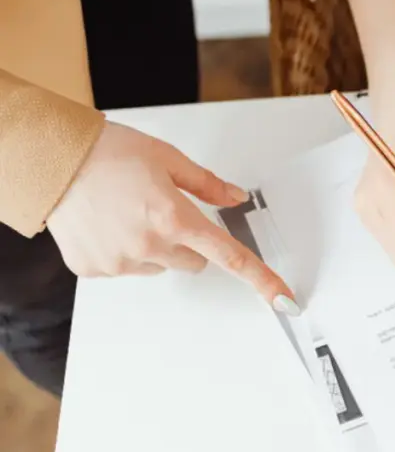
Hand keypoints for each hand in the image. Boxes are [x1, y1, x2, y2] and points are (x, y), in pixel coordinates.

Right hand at [46, 121, 298, 314]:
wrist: (54, 160)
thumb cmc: (109, 153)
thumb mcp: (168, 159)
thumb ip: (207, 185)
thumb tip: (237, 198)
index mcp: (174, 217)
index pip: (229, 255)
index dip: (260, 278)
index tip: (283, 298)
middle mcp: (149, 245)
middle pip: (195, 261)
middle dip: (188, 240)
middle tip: (162, 210)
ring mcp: (120, 262)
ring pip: (161, 266)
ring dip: (155, 246)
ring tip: (128, 212)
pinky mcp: (95, 270)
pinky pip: (128, 268)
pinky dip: (124, 250)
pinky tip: (108, 223)